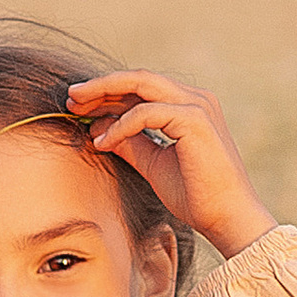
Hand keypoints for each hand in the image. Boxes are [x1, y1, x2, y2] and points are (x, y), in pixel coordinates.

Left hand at [65, 68, 276, 258]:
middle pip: (138, 78)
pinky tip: (103, 142)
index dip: (108, 92)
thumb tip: (97, 128)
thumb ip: (130, 143)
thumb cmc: (195, 195)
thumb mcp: (153, 163)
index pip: (142, 88)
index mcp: (189, 105)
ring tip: (77, 110)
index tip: (78, 105)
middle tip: (70, 97)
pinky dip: (120, 125)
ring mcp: (197, 105)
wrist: (226, 218)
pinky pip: (145, 113)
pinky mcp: (194, 120)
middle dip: (101, 86)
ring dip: (104, 94)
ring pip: (141, 84)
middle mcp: (196, 98)